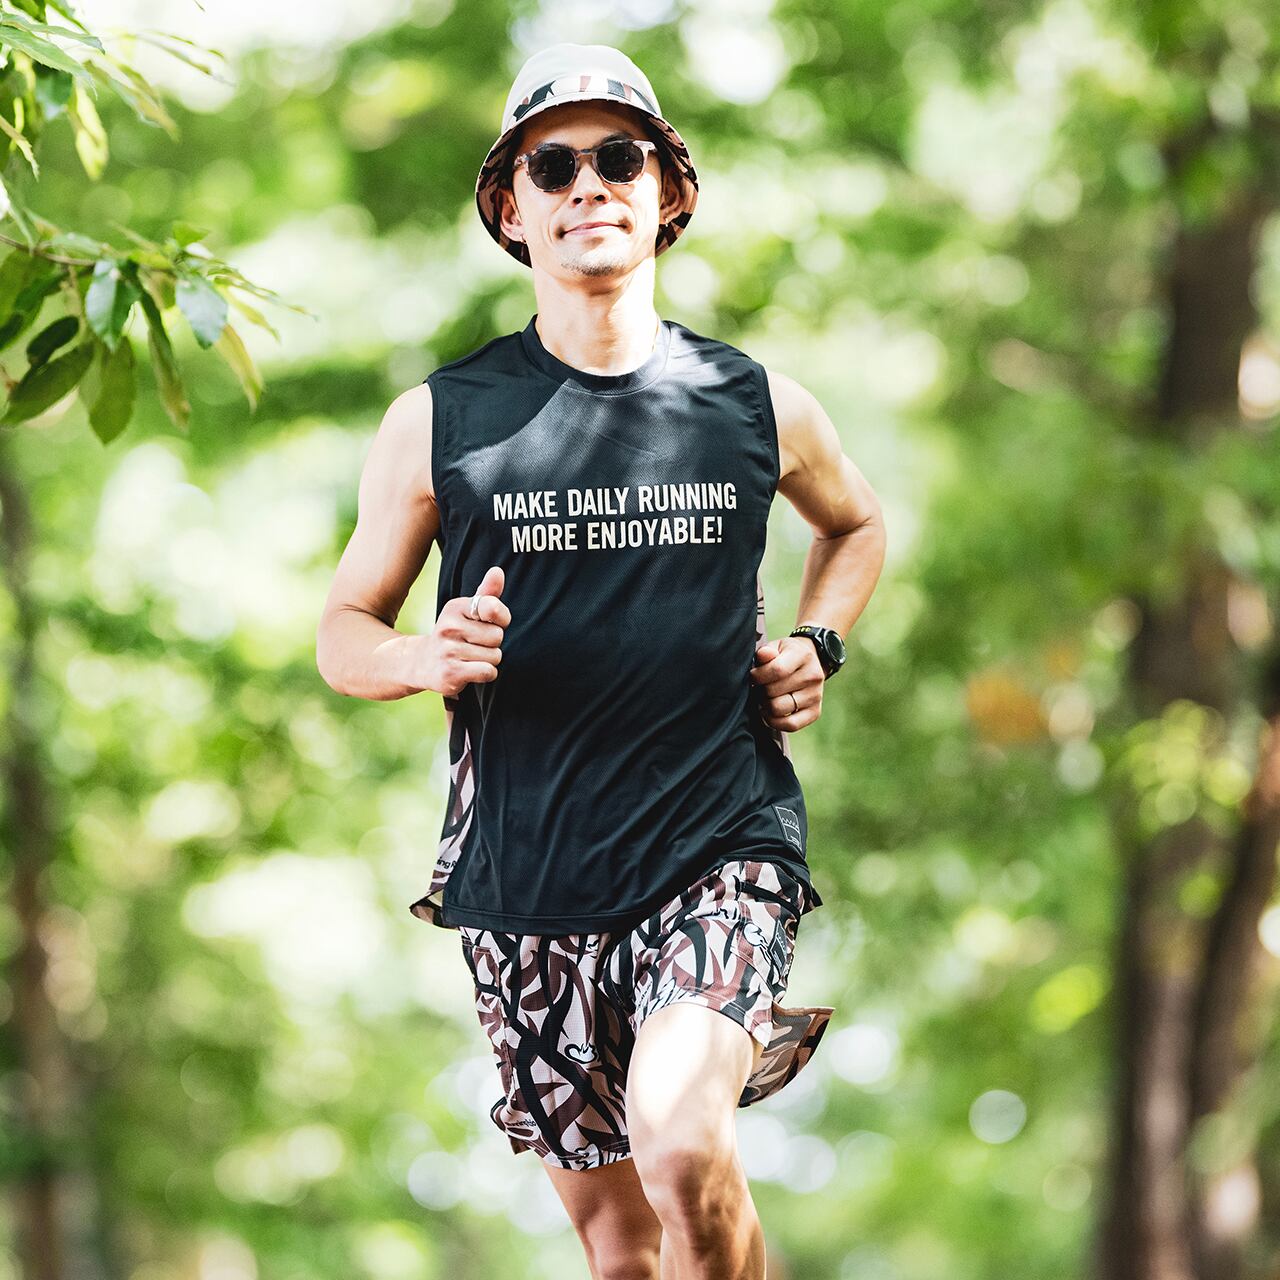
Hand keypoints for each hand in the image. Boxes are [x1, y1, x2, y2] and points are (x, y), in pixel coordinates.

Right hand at [426, 564, 509, 696]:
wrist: (422, 663)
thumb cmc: (455, 634)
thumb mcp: (467, 611)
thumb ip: (487, 593)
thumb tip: (498, 571)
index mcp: (455, 608)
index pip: (493, 607)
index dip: (500, 619)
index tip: (488, 622)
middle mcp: (449, 627)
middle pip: (497, 636)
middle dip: (492, 644)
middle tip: (474, 645)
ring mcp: (448, 651)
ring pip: (495, 656)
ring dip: (489, 660)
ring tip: (471, 658)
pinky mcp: (450, 673)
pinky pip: (489, 672)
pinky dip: (486, 674)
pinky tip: (471, 670)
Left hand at [749, 635, 824, 731]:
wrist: (811, 662)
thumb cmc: (785, 655)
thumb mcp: (776, 646)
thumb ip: (766, 651)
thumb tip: (763, 655)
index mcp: (803, 656)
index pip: (776, 670)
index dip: (757, 676)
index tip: (753, 676)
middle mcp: (813, 676)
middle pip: (773, 692)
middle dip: (759, 690)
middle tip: (759, 687)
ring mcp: (816, 696)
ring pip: (778, 709)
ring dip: (765, 705)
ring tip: (764, 697)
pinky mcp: (815, 712)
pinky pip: (790, 725)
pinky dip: (774, 722)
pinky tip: (768, 712)